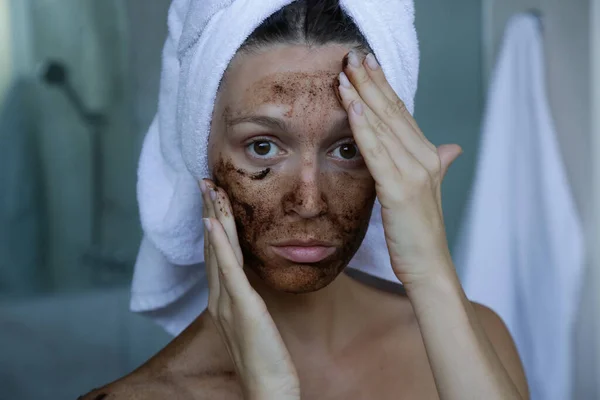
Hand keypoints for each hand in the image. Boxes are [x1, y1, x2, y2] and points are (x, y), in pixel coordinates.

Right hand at [200, 180, 299, 399]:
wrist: (267, 388)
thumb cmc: (264, 358)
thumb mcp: (254, 321)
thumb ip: (247, 299)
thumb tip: (249, 280)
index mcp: (223, 300)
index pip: (217, 254)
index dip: (213, 225)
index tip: (213, 199)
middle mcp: (220, 297)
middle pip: (213, 247)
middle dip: (209, 212)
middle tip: (204, 182)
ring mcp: (228, 301)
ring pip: (218, 251)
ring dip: (214, 218)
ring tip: (209, 190)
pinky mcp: (243, 307)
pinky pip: (229, 270)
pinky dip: (220, 245)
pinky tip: (214, 224)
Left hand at [336, 51, 462, 286]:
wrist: (429, 266)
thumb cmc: (421, 232)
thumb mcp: (429, 191)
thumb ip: (437, 164)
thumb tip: (452, 148)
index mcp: (428, 156)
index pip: (402, 113)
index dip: (384, 87)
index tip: (367, 64)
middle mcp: (425, 158)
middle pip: (393, 112)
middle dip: (371, 81)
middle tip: (353, 55)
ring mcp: (415, 173)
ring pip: (384, 127)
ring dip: (362, 97)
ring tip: (345, 74)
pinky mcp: (401, 189)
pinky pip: (378, 152)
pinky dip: (364, 128)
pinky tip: (353, 108)